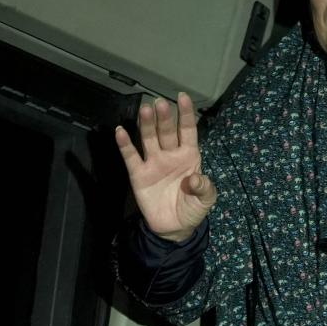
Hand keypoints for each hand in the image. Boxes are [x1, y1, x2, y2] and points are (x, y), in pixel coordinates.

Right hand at [116, 92, 216, 241]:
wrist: (174, 228)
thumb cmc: (193, 208)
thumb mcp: (206, 200)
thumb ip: (204, 187)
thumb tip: (194, 178)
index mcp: (190, 156)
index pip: (188, 130)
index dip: (186, 114)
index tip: (183, 97)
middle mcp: (171, 154)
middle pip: (167, 131)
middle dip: (164, 117)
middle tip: (160, 103)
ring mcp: (154, 163)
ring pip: (149, 139)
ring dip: (147, 125)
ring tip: (144, 110)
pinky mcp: (138, 175)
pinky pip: (131, 157)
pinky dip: (125, 145)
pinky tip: (120, 131)